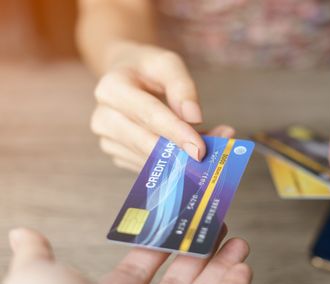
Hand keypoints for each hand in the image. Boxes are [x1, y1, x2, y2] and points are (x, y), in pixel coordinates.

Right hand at [90, 41, 234, 171]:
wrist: (123, 76)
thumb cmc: (147, 67)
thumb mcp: (167, 63)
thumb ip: (182, 86)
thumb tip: (194, 118)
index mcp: (111, 88)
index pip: (148, 114)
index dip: (176, 132)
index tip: (199, 149)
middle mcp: (104, 118)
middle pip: (147, 142)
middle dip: (182, 151)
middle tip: (215, 154)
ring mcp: (108, 140)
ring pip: (150, 159)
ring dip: (182, 158)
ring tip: (213, 146)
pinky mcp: (119, 155)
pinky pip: (150, 165)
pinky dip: (174, 162)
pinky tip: (193, 151)